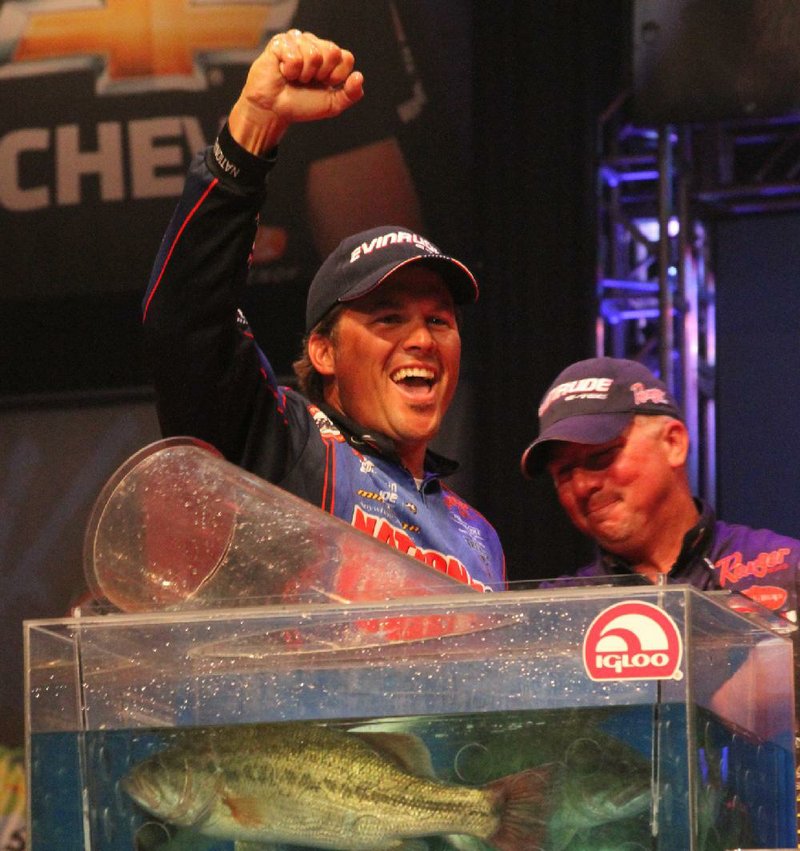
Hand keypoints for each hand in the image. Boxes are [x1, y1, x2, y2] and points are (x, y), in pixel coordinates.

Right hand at [228, 30, 364, 155]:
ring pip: (313, 54)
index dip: (337, 76)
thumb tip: (359, 77)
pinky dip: (289, 71)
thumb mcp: (332, 104)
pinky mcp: (280, 42)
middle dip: (321, 74)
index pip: (346, 57)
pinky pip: (294, 56)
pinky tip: (282, 72)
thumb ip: (350, 94)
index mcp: (329, 57)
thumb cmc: (301, 105)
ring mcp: (297, 41)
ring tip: (294, 78)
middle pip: (332, 51)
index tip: (324, 85)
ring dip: (304, 74)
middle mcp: (314, 45)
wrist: (275, 110)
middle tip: (307, 81)